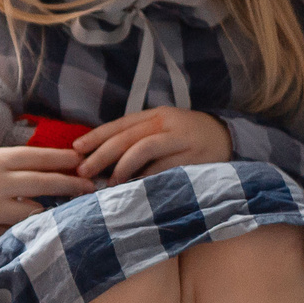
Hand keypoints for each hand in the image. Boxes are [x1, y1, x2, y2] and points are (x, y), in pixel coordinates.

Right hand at [0, 145, 93, 244]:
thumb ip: (19, 164)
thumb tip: (60, 167)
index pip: (39, 158)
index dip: (64, 160)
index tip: (83, 162)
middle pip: (43, 183)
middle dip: (71, 185)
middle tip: (92, 187)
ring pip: (33, 212)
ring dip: (53, 212)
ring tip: (70, 212)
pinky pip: (15, 233)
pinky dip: (29, 232)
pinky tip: (44, 232)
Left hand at [74, 107, 231, 184]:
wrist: (228, 137)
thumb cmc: (186, 137)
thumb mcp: (162, 129)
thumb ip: (136, 138)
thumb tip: (100, 157)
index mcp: (155, 115)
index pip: (120, 124)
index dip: (96, 136)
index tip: (76, 150)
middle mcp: (166, 124)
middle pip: (127, 137)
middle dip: (102, 154)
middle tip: (84, 171)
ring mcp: (180, 140)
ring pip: (145, 148)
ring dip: (123, 166)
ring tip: (109, 183)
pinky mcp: (193, 158)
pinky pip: (165, 167)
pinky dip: (148, 177)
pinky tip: (135, 187)